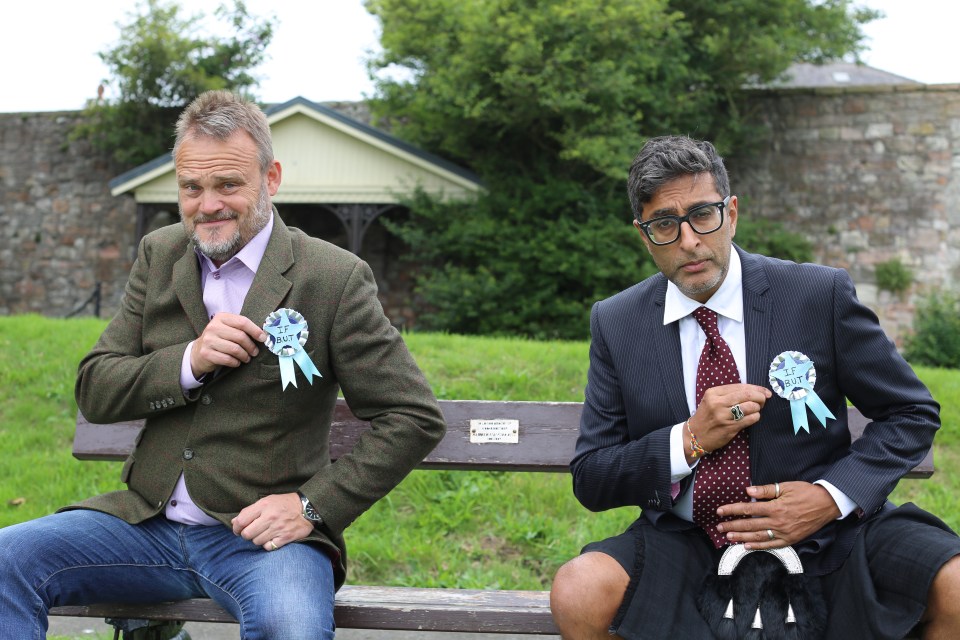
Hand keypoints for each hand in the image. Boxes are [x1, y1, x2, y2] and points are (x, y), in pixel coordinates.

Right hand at [190, 312, 266, 377]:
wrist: (198, 352)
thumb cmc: (219, 339)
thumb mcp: (228, 329)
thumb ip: (242, 328)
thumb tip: (263, 335)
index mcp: (221, 317)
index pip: (243, 322)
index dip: (255, 331)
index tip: (263, 338)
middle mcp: (213, 327)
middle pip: (240, 337)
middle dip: (251, 346)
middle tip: (255, 352)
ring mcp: (208, 340)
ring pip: (235, 349)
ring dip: (244, 356)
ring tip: (247, 358)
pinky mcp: (206, 353)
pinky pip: (227, 359)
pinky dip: (236, 362)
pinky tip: (237, 362)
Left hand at [231, 493, 314, 551]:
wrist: (308, 508)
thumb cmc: (284, 504)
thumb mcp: (267, 501)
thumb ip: (250, 511)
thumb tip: (234, 522)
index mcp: (264, 505)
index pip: (241, 521)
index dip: (236, 528)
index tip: (238, 529)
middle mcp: (270, 517)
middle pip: (247, 534)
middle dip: (247, 535)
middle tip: (252, 532)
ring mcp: (278, 528)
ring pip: (257, 542)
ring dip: (258, 539)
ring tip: (265, 533)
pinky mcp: (286, 537)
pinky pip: (268, 547)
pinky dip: (268, 544)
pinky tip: (272, 538)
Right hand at [686, 383, 771, 456]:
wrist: (695, 435)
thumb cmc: (706, 416)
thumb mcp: (711, 400)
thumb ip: (728, 394)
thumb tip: (753, 391)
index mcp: (713, 393)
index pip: (740, 386)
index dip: (756, 388)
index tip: (765, 391)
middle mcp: (718, 403)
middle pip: (747, 395)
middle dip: (760, 396)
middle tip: (764, 400)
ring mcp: (723, 416)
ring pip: (750, 406)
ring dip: (758, 408)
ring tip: (756, 409)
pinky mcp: (730, 427)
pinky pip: (750, 419)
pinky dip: (756, 417)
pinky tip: (753, 417)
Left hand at [715, 481, 840, 548]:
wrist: (827, 505)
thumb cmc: (806, 493)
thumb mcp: (786, 487)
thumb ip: (766, 490)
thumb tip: (748, 491)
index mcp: (776, 507)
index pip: (748, 509)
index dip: (732, 510)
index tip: (720, 511)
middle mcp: (778, 522)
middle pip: (750, 525)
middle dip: (733, 526)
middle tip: (719, 527)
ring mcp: (784, 533)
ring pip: (758, 536)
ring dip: (741, 537)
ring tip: (729, 537)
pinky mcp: (790, 539)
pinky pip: (771, 545)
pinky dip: (758, 546)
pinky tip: (747, 546)